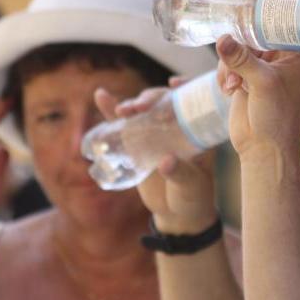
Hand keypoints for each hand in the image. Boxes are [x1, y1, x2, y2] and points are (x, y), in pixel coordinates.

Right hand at [94, 79, 217, 233]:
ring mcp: (156, 133)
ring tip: (123, 110)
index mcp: (197, 130)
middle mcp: (177, 127)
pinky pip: (124, 124)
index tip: (174, 84)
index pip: (193, 101)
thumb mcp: (191, 185)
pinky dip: (111, 110)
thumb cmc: (193, 197)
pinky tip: (101, 96)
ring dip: (132, 104)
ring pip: (144, 110)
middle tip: (141, 106)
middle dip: (152, 98)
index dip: (185, 87)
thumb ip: (180, 173)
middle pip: (164, 102)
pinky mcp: (138, 143)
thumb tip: (165, 161)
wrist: (177, 214)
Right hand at [217, 0, 299, 157]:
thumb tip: (223, 39)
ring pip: (243, 39)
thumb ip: (243, 60)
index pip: (293, 13)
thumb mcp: (263, 85)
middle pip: (265, 19)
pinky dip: (226, 71)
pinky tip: (229, 90)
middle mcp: (284, 55)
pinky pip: (230, 59)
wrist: (264, 149)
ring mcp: (264, 64)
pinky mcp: (246, 75)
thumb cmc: (277, 118)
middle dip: (249, 7)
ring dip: (233, 51)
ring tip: (233, 76)